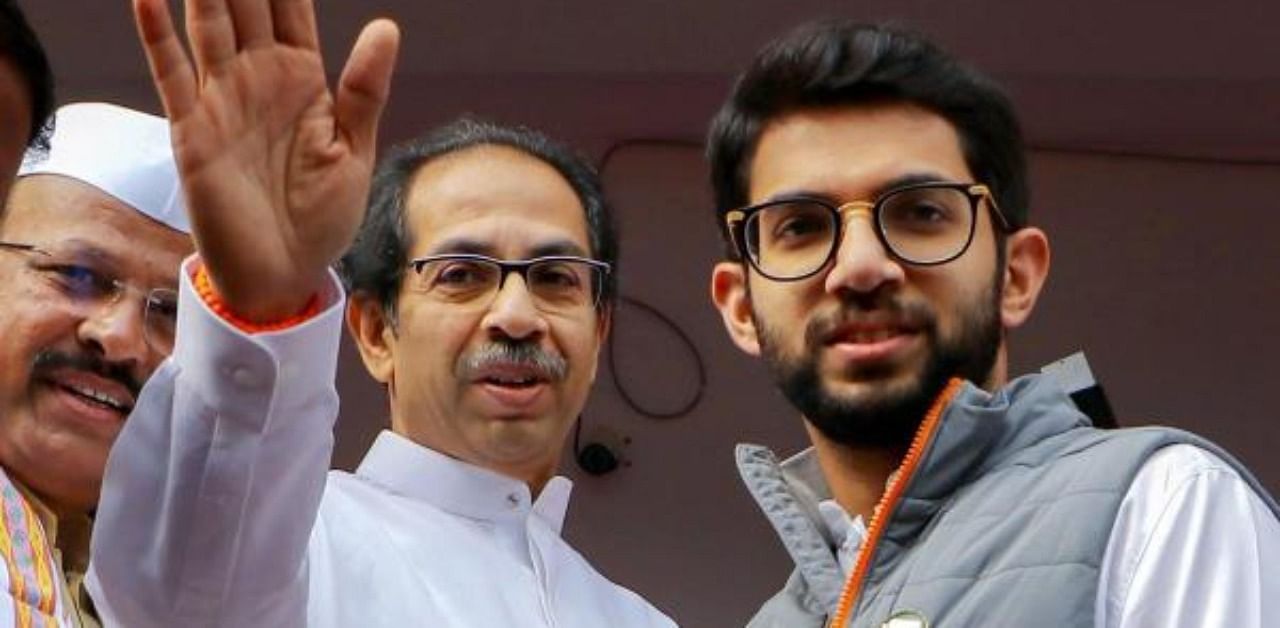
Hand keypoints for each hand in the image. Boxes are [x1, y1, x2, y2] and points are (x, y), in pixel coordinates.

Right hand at [133, 0, 399, 320]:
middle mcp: (259, 79)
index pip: (290, 8)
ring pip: (208, 24)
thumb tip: (386, 26)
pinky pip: (174, 74)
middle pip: (245, 3)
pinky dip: (159, 34)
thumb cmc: (323, 217)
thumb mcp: (354, 151)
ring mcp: (223, 100)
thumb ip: (363, 89)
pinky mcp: (194, 130)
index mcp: (304, 80)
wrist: (284, 273)